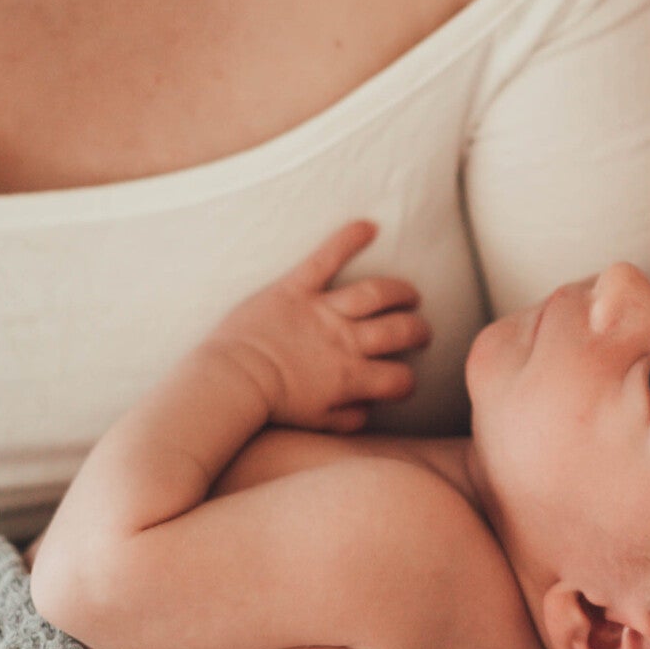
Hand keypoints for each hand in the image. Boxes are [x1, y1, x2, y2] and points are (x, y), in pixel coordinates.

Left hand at [213, 220, 429, 431]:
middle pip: (400, 330)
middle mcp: (345, 340)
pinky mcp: (296, 287)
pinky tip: (369, 226)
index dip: (407, 381)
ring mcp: (322, 310)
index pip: (399, 378)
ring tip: (409, 294)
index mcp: (351, 377)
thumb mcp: (315, 422)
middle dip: (418, 330)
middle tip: (420, 330)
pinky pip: (326, 257)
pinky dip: (348, 238)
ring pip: (377, 293)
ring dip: (400, 292)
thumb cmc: (270, 404)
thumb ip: (348, 418)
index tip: (402, 380)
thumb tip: (369, 409)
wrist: (229, 381)